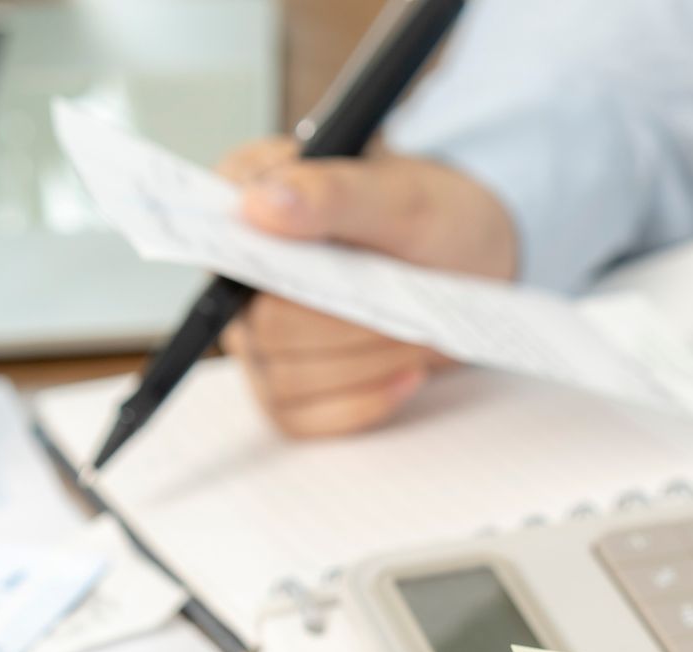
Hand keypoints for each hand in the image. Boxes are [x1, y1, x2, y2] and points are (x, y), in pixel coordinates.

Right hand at [215, 138, 516, 435]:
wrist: (474, 269)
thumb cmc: (434, 221)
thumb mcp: (403, 197)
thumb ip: (333, 192)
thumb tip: (256, 205)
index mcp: (248, 202)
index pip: (219, 238)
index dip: (265, 262)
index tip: (329, 274)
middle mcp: (239, 275)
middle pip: (267, 325)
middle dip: (350, 324)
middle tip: (405, 302)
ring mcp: (259, 338)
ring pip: (288, 376)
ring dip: (367, 362)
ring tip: (418, 334)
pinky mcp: (289, 388)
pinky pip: (305, 418)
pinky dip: (366, 402)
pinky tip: (410, 374)